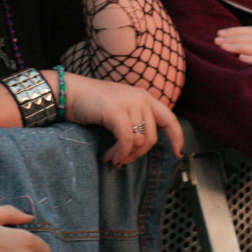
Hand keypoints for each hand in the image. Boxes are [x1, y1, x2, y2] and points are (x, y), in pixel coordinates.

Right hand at [65, 74, 183, 165]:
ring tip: (113, 157)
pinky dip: (120, 152)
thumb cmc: (94, 103)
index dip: (177, 137)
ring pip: (139, 141)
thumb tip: (142, 146)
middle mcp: (142, 99)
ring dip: (125, 155)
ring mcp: (130, 104)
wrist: (72, 93)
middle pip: (152, 137)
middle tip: (123, 159)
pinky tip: (110, 156)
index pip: (170, 119)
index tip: (179, 153)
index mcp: (146, 98)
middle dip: (138, 154)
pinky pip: (126, 140)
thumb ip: (136, 120)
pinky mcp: (117, 111)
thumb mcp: (122, 108)